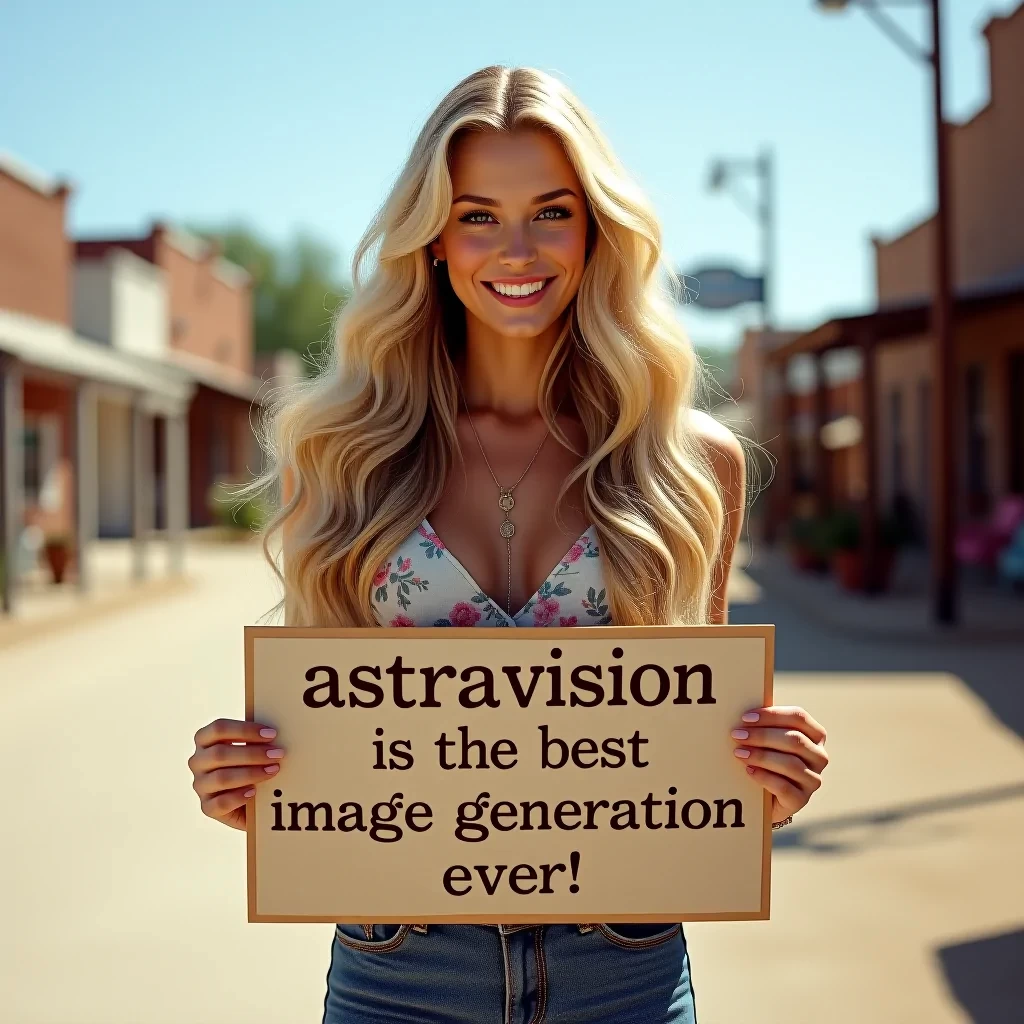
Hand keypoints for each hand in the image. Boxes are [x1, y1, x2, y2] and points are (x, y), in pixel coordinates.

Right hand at [188, 718, 286, 830]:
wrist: (248, 799)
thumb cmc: (250, 764)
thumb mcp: (250, 747)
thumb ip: (256, 739)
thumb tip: (274, 734)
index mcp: (205, 740)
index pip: (218, 728)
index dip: (245, 729)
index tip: (272, 734)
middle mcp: (198, 761)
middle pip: (220, 753)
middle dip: (252, 753)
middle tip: (277, 754)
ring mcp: (200, 785)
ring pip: (221, 778)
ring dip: (251, 773)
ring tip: (273, 770)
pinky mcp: (207, 807)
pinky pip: (220, 803)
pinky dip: (238, 797)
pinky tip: (254, 791)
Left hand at [730, 706, 826, 824]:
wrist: (769, 795)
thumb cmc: (769, 758)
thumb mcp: (770, 739)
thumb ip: (766, 724)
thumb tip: (744, 709)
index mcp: (815, 735)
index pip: (799, 717)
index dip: (772, 715)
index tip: (745, 717)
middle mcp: (819, 757)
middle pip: (794, 740)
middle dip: (762, 736)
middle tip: (737, 734)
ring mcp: (813, 780)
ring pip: (790, 764)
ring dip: (761, 756)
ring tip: (739, 752)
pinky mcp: (802, 800)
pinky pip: (784, 787)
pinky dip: (764, 777)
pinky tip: (749, 771)